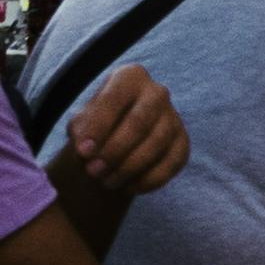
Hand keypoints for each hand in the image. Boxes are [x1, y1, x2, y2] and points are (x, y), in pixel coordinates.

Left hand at [61, 66, 186, 202]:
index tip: (83, 152)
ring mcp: (174, 117)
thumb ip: (81, 130)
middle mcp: (157, 92)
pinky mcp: (183, 143)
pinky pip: (170, 164)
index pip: (114, 99)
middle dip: (114, 151)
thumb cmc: (96, 125)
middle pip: (139, 123)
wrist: (117, 138)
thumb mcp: (82, 122)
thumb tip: (86, 149)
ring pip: (155, 145)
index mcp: (130, 76)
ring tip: (106, 181)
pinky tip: (128, 187)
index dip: (98, 127)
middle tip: (93, 171)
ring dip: (128, 168)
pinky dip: (148, 179)